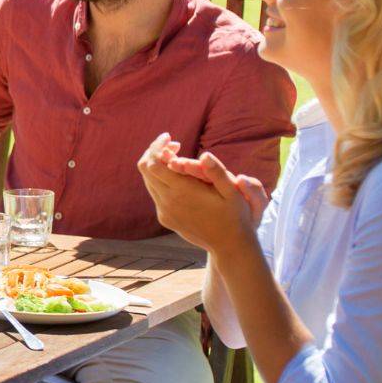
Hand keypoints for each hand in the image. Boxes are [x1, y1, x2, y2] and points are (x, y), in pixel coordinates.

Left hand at [136, 134, 262, 253]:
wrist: (229, 245)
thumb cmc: (235, 216)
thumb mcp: (232, 193)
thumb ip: (217, 172)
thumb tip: (204, 155)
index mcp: (182, 191)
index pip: (153, 162)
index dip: (157, 146)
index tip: (170, 137)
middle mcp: (167, 201)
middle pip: (146, 169)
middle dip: (155, 152)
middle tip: (174, 144)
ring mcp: (164, 211)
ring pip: (148, 181)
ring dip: (157, 166)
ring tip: (175, 156)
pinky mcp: (165, 218)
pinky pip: (154, 193)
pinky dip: (160, 180)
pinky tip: (177, 176)